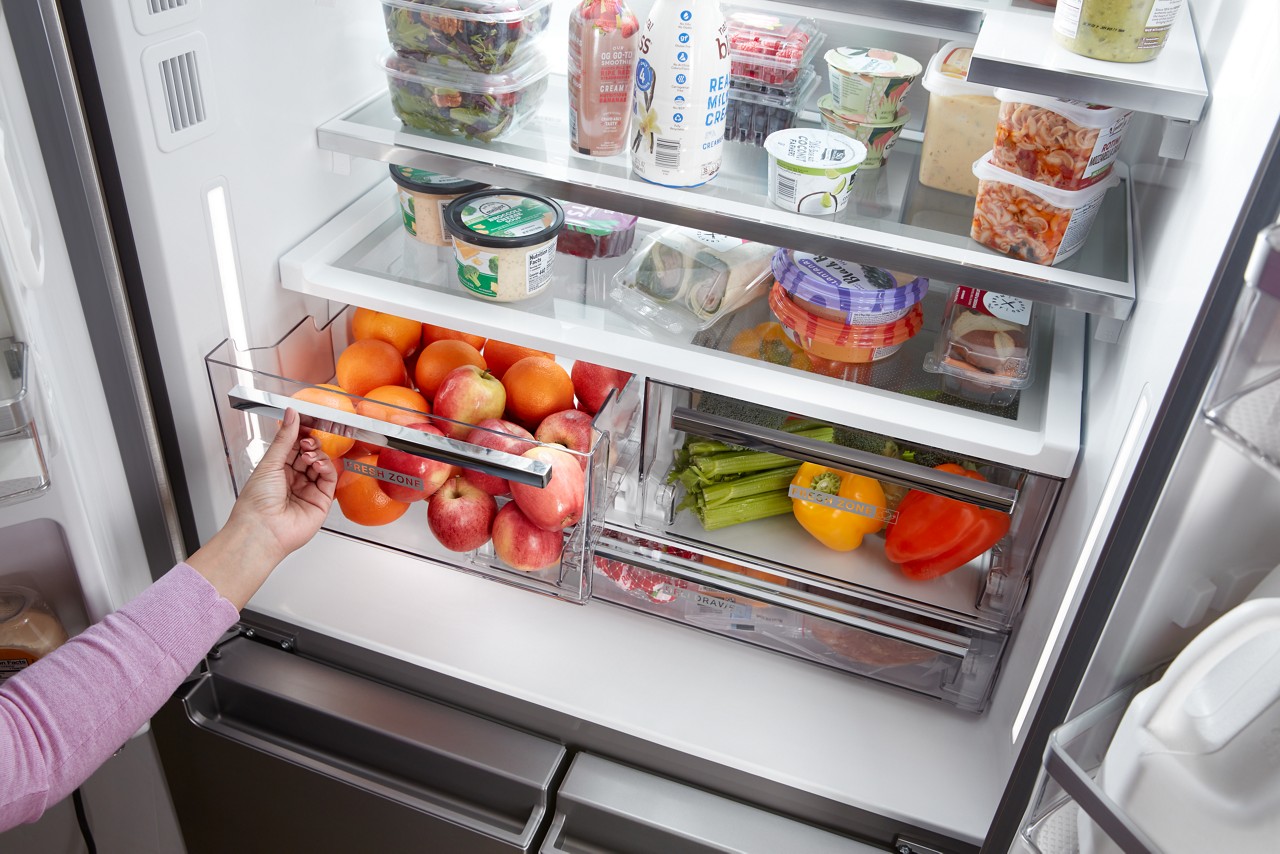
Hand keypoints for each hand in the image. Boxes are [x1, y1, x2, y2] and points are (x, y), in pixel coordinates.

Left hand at [188, 408, 336, 607]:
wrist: (262, 530)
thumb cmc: (256, 503)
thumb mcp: (269, 463)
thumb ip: (285, 438)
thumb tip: (291, 415)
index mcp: (277, 471)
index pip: (293, 447)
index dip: (300, 434)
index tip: (304, 422)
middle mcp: (293, 480)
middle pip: (309, 454)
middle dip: (310, 443)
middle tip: (307, 440)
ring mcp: (308, 490)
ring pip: (321, 464)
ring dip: (317, 454)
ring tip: (309, 454)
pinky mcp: (321, 501)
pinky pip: (330, 479)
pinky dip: (326, 467)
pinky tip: (317, 463)